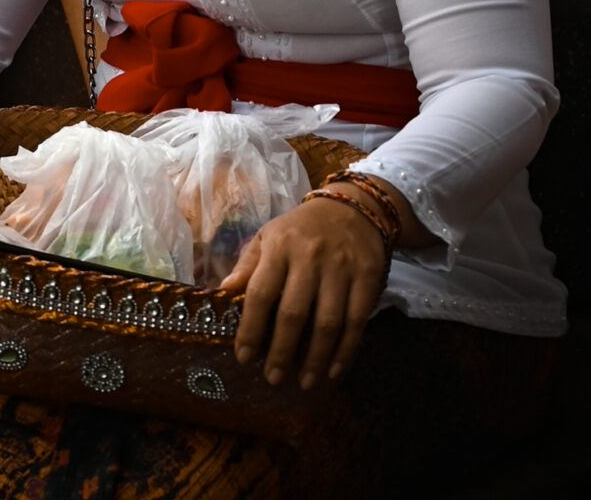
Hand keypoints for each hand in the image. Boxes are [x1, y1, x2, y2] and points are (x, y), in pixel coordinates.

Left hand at [220, 194, 388, 390]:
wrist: (352, 207)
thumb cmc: (301, 229)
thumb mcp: (268, 236)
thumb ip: (247, 266)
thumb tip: (222, 294)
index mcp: (280, 246)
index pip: (261, 293)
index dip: (250, 329)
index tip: (244, 358)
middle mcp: (310, 256)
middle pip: (293, 313)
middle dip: (281, 351)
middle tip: (273, 378)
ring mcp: (341, 267)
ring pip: (327, 322)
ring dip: (315, 358)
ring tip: (304, 383)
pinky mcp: (368, 276)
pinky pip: (357, 321)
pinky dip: (345, 351)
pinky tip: (333, 370)